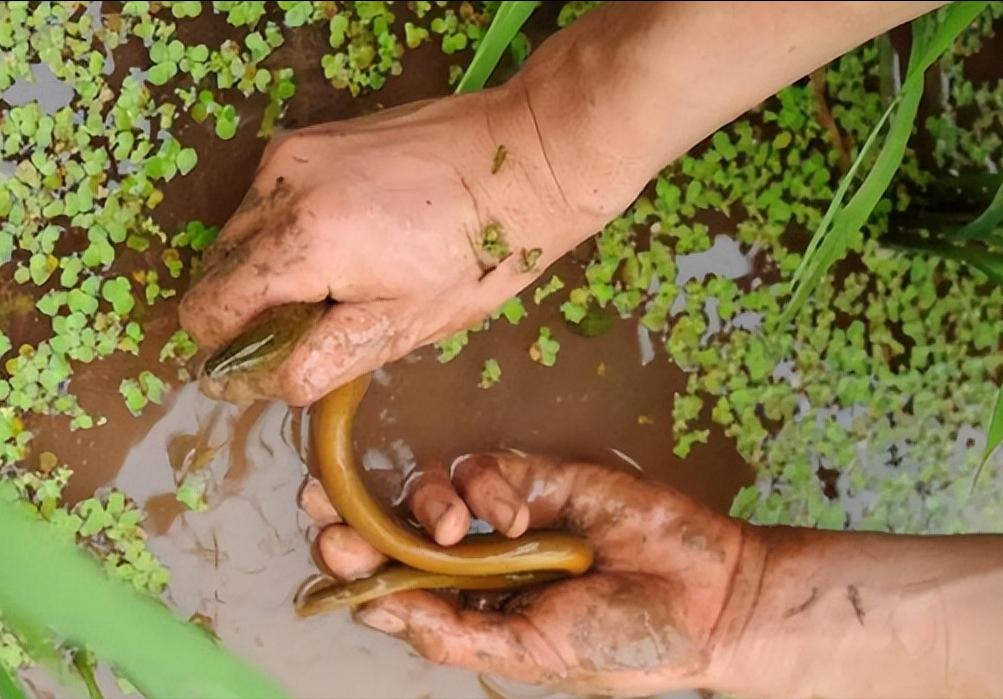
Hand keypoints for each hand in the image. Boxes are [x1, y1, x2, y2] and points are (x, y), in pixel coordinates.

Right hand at [179, 79, 611, 405]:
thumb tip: (262, 383)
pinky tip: (347, 237)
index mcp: (302, 242)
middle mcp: (279, 185)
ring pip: (239, 232)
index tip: (274, 357)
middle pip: (216, 269)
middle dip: (250, 308)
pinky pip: (268, 197)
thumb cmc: (479, 253)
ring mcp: (293, 152)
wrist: (525, 157)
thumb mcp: (405, 325)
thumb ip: (322, 359)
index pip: (208, 308)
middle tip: (320, 321)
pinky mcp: (311, 135)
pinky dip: (286, 230)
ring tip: (340, 277)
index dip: (229, 347)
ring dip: (268, 267)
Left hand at [299, 453, 758, 695]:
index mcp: (469, 611)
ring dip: (426, 503)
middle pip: (394, 527)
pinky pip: (484, 467)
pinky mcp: (536, 475)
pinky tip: (518, 514)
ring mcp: (504, 514)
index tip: (325, 549)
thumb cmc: (621, 641)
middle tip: (320, 503)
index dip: (354, 564)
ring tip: (454, 530)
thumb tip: (376, 609)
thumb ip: (456, 633)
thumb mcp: (531, 653)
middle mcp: (477, 560)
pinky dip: (489, 486)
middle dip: (355, 514)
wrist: (705, 598)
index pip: (393, 583)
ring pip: (430, 490)